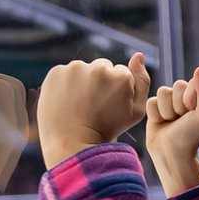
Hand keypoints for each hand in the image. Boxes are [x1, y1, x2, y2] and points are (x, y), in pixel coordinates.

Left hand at [38, 54, 151, 168]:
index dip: (115, 91)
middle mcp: (98, 68)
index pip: (121, 73)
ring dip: (82, 82)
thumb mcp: (135, 112)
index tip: (108, 107)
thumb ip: (142, 81)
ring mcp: (75, 68)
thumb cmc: (107, 130)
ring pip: (83, 69)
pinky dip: (65, 85)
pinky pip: (65, 73)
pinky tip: (66, 102)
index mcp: (121, 76)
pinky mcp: (56, 72)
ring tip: (79, 106)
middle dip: (100, 82)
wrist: (72, 144)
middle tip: (93, 106)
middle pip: (102, 67)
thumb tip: (138, 55)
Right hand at [146, 66, 198, 197]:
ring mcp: (171, 102)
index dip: (189, 98)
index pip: (191, 83)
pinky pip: (151, 101)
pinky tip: (162, 123)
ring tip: (172, 122)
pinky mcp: (156, 108)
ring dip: (166, 111)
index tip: (191, 113)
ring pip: (162, 92)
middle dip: (177, 105)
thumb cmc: (191, 136)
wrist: (171, 154)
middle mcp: (187, 98)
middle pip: (175, 86)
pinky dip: (156, 114)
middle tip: (181, 120)